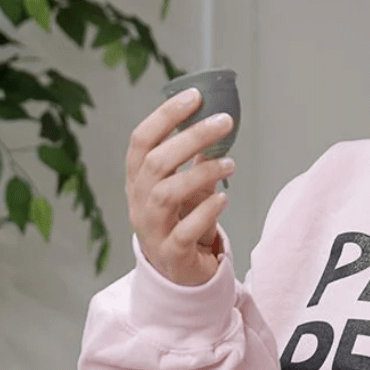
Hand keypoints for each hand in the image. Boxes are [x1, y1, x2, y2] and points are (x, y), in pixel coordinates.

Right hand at [125, 88, 237, 286]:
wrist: (176, 272)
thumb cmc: (179, 220)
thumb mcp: (184, 186)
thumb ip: (196, 159)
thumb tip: (217, 122)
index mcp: (138, 178)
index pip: (141, 140)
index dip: (165, 115)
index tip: (195, 96)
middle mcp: (139, 200)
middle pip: (156, 162)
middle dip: (191, 137)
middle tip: (224, 122)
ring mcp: (151, 228)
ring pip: (166, 193)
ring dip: (201, 173)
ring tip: (230, 164)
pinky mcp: (170, 252)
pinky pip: (184, 230)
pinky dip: (205, 212)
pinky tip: (223, 200)